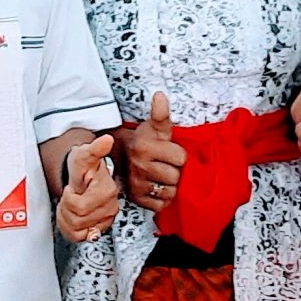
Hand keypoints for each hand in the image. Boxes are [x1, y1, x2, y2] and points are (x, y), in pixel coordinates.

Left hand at [57, 133, 120, 242]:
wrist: (84, 177)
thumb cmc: (83, 167)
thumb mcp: (84, 156)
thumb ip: (94, 149)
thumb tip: (106, 140)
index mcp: (106, 191)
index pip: (80, 207)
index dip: (70, 198)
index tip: (71, 189)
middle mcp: (109, 208)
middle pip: (77, 220)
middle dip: (67, 207)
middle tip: (70, 195)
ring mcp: (104, 220)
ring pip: (77, 231)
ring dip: (67, 217)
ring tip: (71, 204)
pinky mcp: (98, 230)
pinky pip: (78, 237)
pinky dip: (69, 228)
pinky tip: (72, 215)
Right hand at [125, 92, 185, 213]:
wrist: (118, 155)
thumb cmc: (142, 140)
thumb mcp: (153, 127)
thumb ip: (160, 113)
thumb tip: (160, 95)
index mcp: (145, 147)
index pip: (181, 158)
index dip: (178, 155)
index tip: (168, 152)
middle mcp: (139, 166)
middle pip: (176, 177)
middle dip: (174, 171)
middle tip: (164, 164)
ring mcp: (137, 184)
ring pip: (169, 192)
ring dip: (169, 186)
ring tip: (161, 175)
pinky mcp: (136, 198)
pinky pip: (161, 204)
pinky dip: (162, 198)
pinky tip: (156, 187)